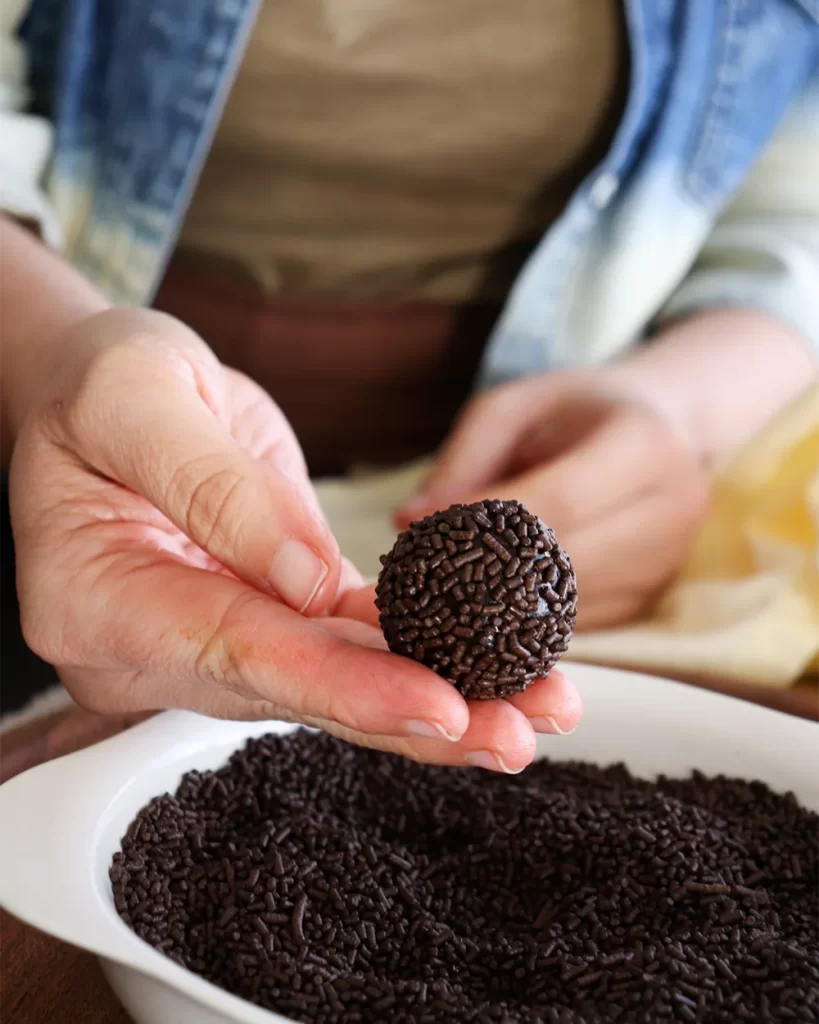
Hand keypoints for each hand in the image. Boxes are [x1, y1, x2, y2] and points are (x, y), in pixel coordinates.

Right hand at [9, 308, 580, 770]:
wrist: (107, 393)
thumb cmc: (102, 385)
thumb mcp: (137, 397)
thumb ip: (212, 486)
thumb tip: (308, 579)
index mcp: (98, 600)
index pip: (234, 651)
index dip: (340, 684)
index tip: (437, 705)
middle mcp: (155, 646)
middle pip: (297, 691)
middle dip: (413, 716)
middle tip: (516, 734)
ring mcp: (212, 641)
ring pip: (334, 682)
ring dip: (436, 699)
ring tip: (534, 709)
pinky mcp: (266, 618)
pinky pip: (347, 647)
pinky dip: (417, 657)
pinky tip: (491, 668)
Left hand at [399, 369, 710, 629]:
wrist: (663, 428)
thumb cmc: (576, 411)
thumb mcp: (515, 407)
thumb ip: (462, 458)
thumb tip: (409, 520)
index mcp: (644, 444)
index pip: (561, 499)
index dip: (489, 523)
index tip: (426, 532)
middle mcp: (671, 508)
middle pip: (566, 560)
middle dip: (489, 571)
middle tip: (422, 572)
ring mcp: (666, 563)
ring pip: (568, 603)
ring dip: (502, 602)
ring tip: (449, 585)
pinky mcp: (650, 600)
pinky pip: (575, 623)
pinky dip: (526, 617)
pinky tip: (490, 600)